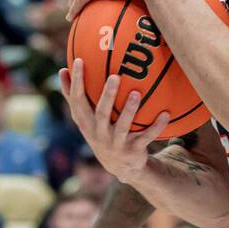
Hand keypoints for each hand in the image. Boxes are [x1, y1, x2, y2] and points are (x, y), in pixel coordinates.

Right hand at [61, 58, 168, 184]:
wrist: (120, 166)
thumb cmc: (100, 132)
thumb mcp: (85, 118)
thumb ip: (74, 96)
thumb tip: (62, 69)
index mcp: (86, 123)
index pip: (77, 101)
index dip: (77, 82)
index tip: (79, 61)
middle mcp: (99, 134)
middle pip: (101, 113)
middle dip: (107, 95)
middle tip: (115, 76)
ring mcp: (116, 143)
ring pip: (123, 126)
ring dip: (130, 110)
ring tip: (136, 93)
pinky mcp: (133, 150)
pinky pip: (147, 137)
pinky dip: (157, 126)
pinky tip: (166, 113)